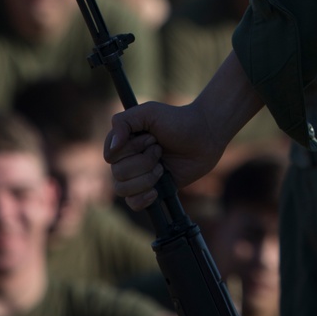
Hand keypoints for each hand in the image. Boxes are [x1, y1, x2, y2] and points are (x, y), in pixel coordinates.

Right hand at [105, 100, 223, 209]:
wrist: (205, 136)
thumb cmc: (178, 120)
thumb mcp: (149, 112)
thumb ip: (124, 122)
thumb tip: (112, 148)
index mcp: (125, 141)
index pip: (110, 156)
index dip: (130, 149)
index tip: (150, 138)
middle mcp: (128, 159)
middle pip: (118, 174)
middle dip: (143, 162)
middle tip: (160, 150)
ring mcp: (139, 176)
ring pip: (124, 190)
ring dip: (146, 178)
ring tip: (162, 167)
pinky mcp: (152, 189)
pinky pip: (134, 203)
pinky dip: (143, 199)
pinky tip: (156, 191)